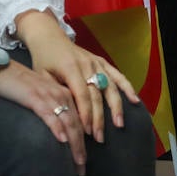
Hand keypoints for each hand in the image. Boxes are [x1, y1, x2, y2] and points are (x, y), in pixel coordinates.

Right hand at [0, 60, 87, 175]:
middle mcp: (60, 94)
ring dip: (74, 144)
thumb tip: (57, 132)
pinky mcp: (35, 97)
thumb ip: (49, 109)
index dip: (83, 142)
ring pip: (68, 122)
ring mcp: (48, 95)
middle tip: (82, 170)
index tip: (83, 162)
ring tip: (78, 162)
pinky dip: (57, 128)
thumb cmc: (16, 85)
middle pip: (77, 125)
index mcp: (63, 93)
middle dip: (81, 149)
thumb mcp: (38, 95)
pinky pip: (50, 114)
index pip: (79, 121)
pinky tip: (62, 140)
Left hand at [19, 12, 139, 144]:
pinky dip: (127, 87)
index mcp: (71, 68)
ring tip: (119, 124)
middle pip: (97, 95)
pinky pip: (117, 75)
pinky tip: (135, 100)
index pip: (82, 96)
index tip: (87, 132)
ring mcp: (96, 62)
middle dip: (99, 118)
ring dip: (116, 107)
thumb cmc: (43, 59)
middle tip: (100, 138)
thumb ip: (54, 93)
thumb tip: (62, 116)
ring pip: (110, 87)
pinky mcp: (101, 62)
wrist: (49, 37)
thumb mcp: (41, 76)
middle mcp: (87, 65)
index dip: (86, 115)